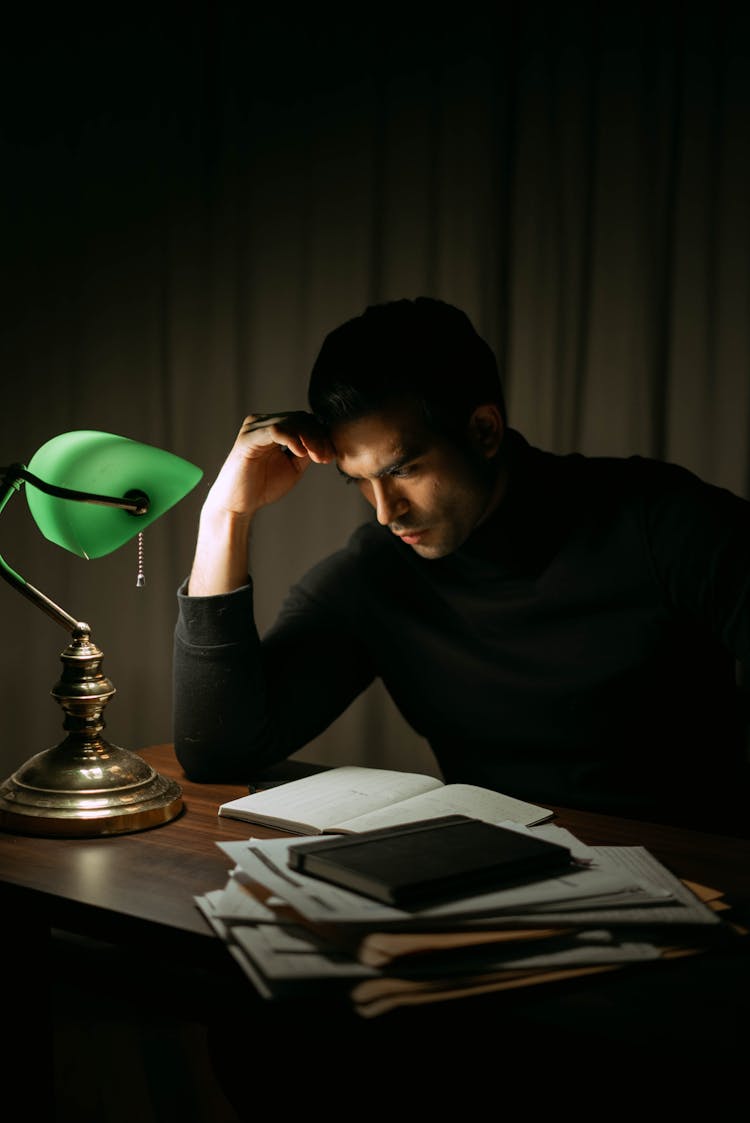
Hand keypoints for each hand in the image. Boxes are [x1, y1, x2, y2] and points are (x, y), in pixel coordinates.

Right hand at [188, 412, 333, 595]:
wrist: (239, 505)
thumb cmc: (263, 486)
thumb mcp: (293, 467)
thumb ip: (308, 452)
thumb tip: (326, 441)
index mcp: (274, 427)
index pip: (305, 421)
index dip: (321, 437)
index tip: (331, 457)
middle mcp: (263, 423)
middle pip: (301, 419)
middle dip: (318, 438)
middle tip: (326, 458)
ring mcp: (254, 428)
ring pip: (291, 422)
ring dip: (309, 439)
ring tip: (317, 458)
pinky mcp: (248, 438)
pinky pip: (275, 430)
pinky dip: (292, 438)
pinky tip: (300, 453)